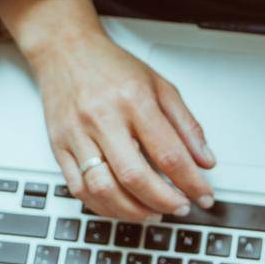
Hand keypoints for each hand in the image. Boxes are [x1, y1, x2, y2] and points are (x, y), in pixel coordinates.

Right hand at [0, 0, 216, 221]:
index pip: (168, 152)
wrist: (65, 50)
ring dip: (133, 211)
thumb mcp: (159, 85)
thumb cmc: (111, 66)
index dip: (191, 181)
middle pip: (135, 175)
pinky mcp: (59, 148)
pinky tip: (122, 207)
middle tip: (181, 208)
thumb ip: (185, 124)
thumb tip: (205, 160)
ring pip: (104, 188)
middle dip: (164, 200)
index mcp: (134, 100)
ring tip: (154, 213)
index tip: (204, 195)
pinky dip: (103, 206)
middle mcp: (103, 118)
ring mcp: (77, 135)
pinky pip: (79, 189)